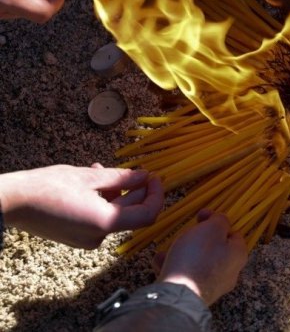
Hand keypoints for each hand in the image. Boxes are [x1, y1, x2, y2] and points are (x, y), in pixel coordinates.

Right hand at [0, 163, 162, 248]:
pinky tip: (92, 180)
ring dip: (116, 191)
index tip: (155, 177)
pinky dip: (103, 200)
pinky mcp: (77, 236)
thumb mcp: (89, 177)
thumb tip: (145, 176)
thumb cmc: (48, 187)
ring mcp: (87, 239)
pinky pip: (100, 217)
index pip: (147, 215)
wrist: (11, 202)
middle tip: (137, 169)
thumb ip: (122, 179)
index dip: (156, 195)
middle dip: (137, 190)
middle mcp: (99, 237)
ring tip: (102, 169)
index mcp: (105, 223)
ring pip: (115, 213)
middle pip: (131, 213)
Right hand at [156, 209, 247, 305]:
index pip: (233, 233)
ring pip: (197, 262)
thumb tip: (221, 221)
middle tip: (185, 234)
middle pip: (214, 248)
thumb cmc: (198, 257)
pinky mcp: (194, 294)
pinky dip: (174, 266)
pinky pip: (185, 276)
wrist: (178, 295)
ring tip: (168, 249)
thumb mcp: (212, 228)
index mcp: (238, 255)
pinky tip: (160, 261)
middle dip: (197, 238)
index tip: (201, 216)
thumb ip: (220, 220)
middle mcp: (230, 272)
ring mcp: (212, 286)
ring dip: (182, 252)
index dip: (217, 221)